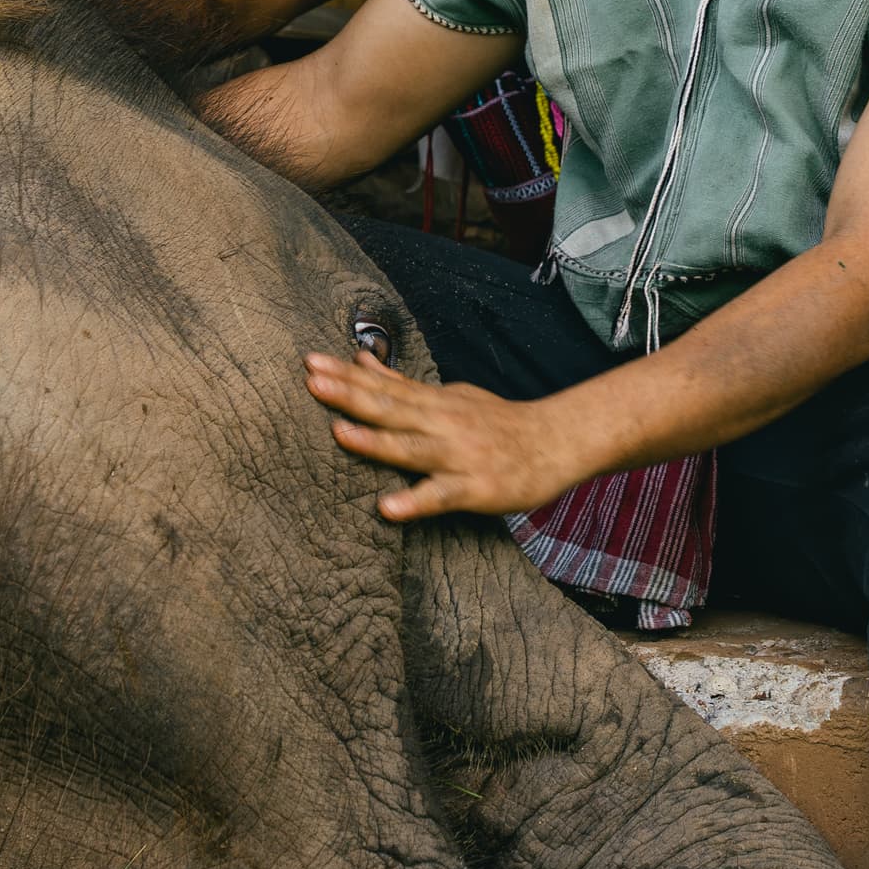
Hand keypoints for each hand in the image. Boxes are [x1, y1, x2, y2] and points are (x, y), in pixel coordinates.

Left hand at [301, 348, 591, 520]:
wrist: (557, 442)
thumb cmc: (498, 422)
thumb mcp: (450, 395)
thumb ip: (402, 384)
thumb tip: (359, 361)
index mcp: (434, 402)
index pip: (383, 386)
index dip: (346, 375)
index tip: (311, 362)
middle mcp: (442, 423)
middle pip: (390, 408)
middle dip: (350, 395)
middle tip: (312, 381)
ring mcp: (458, 455)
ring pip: (411, 448)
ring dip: (375, 440)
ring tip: (338, 432)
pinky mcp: (474, 488)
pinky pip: (441, 496)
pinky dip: (415, 502)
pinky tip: (388, 508)